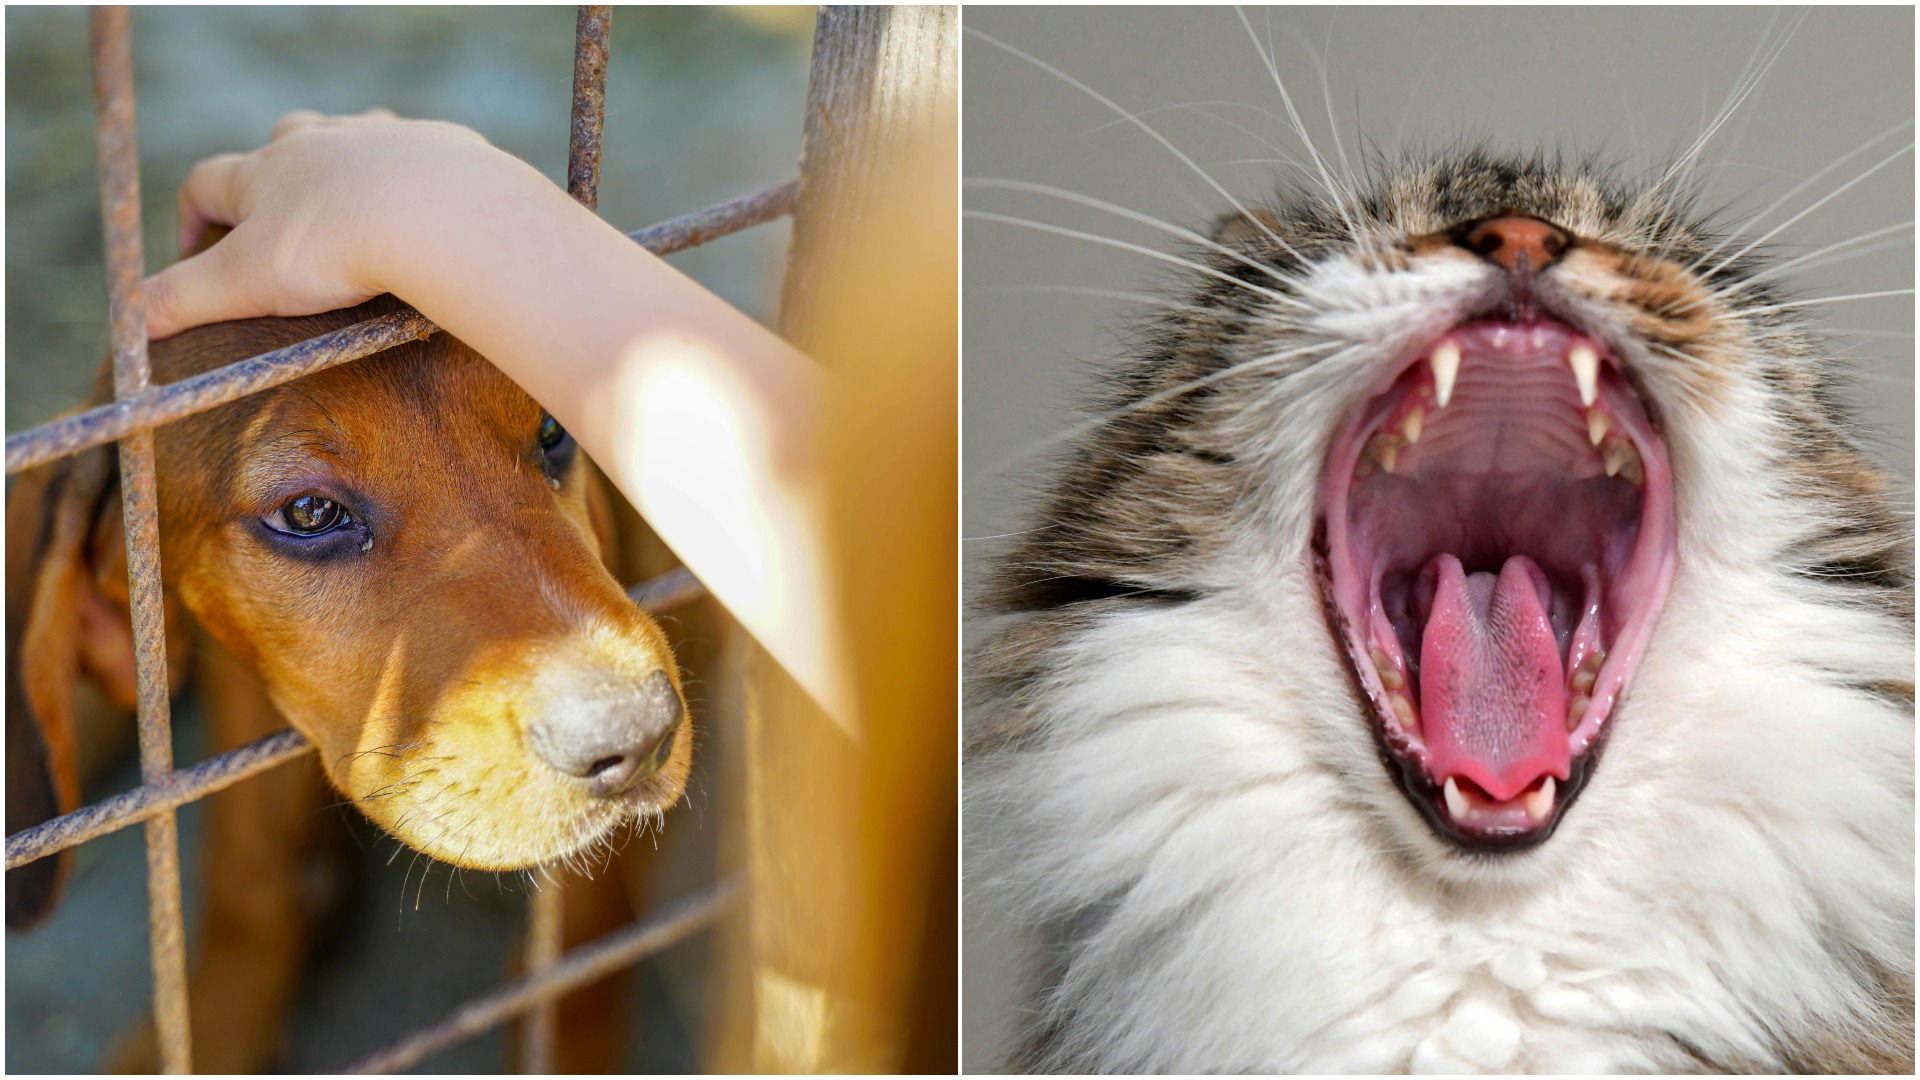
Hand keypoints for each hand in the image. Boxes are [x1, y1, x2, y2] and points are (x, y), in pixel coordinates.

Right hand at [144, 109, 525, 338]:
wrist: (440, 213)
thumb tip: (132, 318)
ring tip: (355, 214)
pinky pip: (418, 154)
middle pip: (280, 145)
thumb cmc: (337, 247)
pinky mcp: (437, 145)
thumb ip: (185, 299)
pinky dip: (412, 177)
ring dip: (345, 169)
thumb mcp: (245, 283)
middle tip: (284, 228)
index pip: (206, 182)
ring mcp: (379, 137)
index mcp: (263, 172)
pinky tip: (424, 210)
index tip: (198, 255)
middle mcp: (316, 142)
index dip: (195, 216)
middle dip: (274, 180)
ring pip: (350, 140)